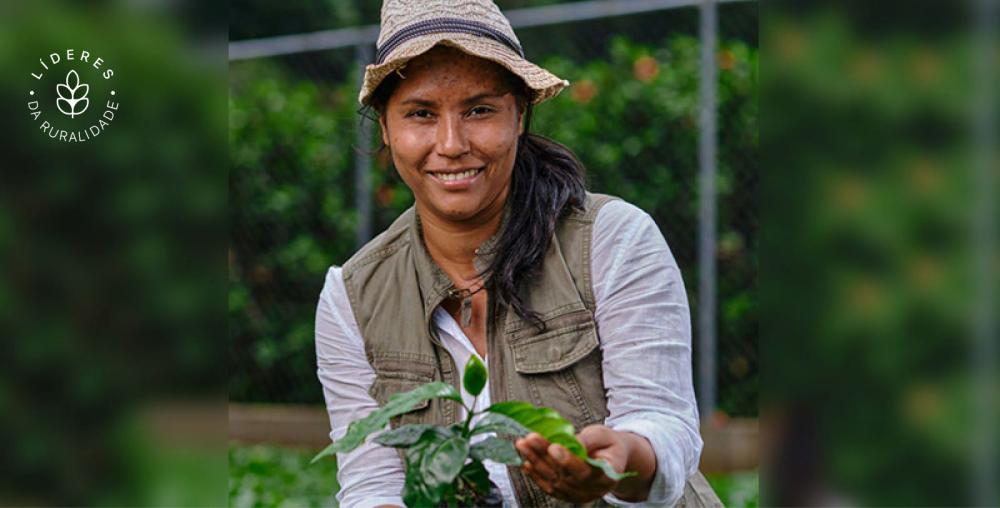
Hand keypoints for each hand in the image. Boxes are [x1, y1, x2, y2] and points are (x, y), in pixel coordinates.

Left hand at [514, 425, 633, 502]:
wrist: (611, 458)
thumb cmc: (607, 444)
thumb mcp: (603, 435)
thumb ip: (588, 439)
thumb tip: (570, 442)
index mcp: (608, 475)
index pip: (585, 472)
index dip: (568, 461)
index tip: (553, 447)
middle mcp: (593, 489)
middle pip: (565, 475)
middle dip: (544, 455)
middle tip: (530, 438)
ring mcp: (579, 495)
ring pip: (553, 481)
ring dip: (535, 462)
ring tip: (523, 445)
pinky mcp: (567, 495)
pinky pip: (549, 488)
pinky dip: (535, 475)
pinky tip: (526, 462)